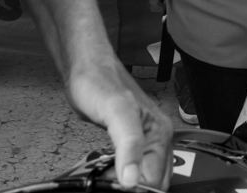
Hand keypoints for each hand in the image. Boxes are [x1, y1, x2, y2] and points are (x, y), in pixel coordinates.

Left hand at [67, 56, 173, 188]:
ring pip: (144, 175)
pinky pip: (133, 167)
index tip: (117, 189)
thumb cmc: (100, 82)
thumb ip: (129, 146)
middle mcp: (157, 137)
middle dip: (137, 188)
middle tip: (110, 186)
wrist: (86, 67)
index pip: (157, 179)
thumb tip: (133, 180)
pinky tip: (108, 176)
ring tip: (107, 183)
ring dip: (129, 185)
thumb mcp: (117, 112)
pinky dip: (121, 176)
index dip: (137, 190)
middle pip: (155, 180)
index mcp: (160, 133)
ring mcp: (144, 139)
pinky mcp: (129, 140)